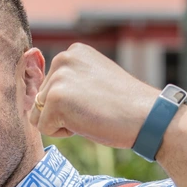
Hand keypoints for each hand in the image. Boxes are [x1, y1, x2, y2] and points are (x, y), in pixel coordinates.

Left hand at [29, 42, 163, 147]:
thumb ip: (70, 81)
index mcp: (73, 52)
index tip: (96, 100)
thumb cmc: (125, 105)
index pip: (49, 87)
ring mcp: (58, 78)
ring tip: (92, 114)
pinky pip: (45, 128)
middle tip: (95, 109)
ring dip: (63, 123)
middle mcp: (62, 58)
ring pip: (39, 115)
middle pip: (40, 101)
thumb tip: (38, 97)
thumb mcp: (94, 81)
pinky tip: (88, 122)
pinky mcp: (56, 99)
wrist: (148, 117)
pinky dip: (64, 134)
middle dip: (64, 113)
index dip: (70, 103)